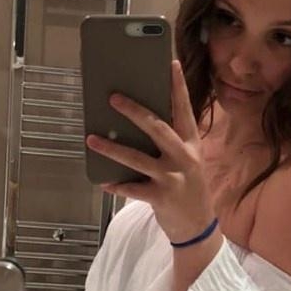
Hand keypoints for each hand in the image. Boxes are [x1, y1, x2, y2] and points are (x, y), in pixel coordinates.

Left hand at [85, 60, 214, 242]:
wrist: (199, 227)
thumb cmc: (188, 187)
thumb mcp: (187, 160)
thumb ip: (169, 142)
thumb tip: (137, 119)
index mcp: (191, 144)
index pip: (184, 109)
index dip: (178, 86)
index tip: (170, 64)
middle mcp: (184, 157)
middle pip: (157, 128)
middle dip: (134, 111)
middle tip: (113, 98)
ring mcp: (173, 178)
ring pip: (137, 158)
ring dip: (112, 148)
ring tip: (91, 138)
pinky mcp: (161, 198)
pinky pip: (133, 188)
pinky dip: (116, 184)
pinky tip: (102, 180)